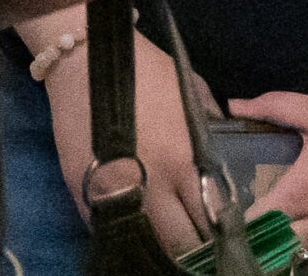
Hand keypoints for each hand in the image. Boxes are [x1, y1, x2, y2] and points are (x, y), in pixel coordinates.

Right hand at [39, 24, 210, 254]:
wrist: (81, 57)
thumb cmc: (143, 69)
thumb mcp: (190, 91)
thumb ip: (210, 129)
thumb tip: (223, 161)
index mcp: (184, 160)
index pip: (213, 217)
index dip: (223, 234)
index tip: (225, 238)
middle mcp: (151, 183)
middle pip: (181, 243)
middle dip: (194, 249)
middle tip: (198, 248)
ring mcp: (112, 190)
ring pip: (145, 244)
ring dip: (159, 246)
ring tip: (167, 241)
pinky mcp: (81, 191)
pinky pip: (108, 230)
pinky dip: (124, 234)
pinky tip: (134, 229)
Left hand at [232, 84, 307, 275]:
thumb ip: (271, 108)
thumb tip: (234, 104)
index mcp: (307, 189)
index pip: (265, 224)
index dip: (244, 229)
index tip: (230, 225)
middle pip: (289, 258)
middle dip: (269, 256)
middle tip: (256, 246)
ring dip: (302, 267)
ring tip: (288, 256)